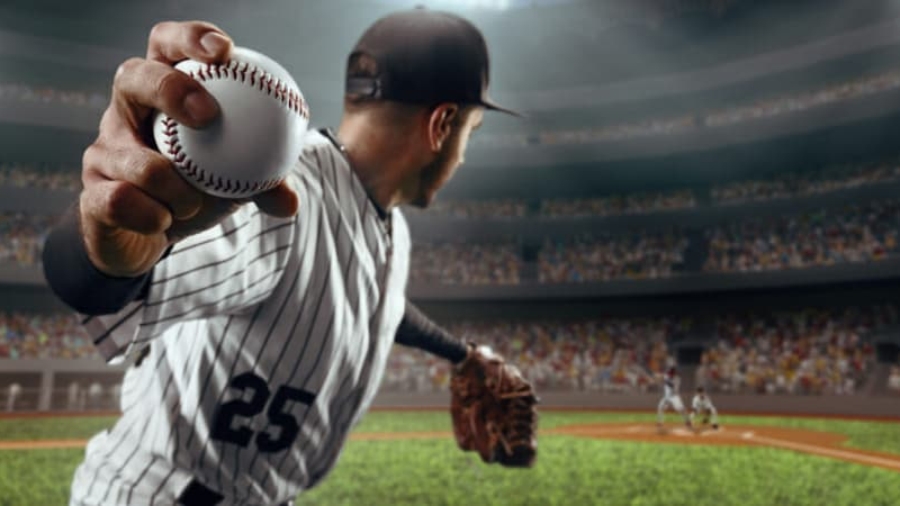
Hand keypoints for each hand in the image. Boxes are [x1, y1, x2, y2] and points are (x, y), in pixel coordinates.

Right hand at [79, 21, 298, 276]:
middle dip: (170, 89)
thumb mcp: (233, 181)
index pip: (166, 45)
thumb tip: (289, 200)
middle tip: (208, 116)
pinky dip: (150, 214)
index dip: (190, 38)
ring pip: (129, 155)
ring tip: (190, 204)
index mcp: (162, 93)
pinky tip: (163, 221)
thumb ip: (263, 183)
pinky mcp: (92, 191)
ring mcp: (104, 150)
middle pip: (132, 76)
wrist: (147, 236)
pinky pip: (118, 199)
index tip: (224, 52)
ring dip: (171, 184)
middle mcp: (126, 111)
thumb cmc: (194, 190)